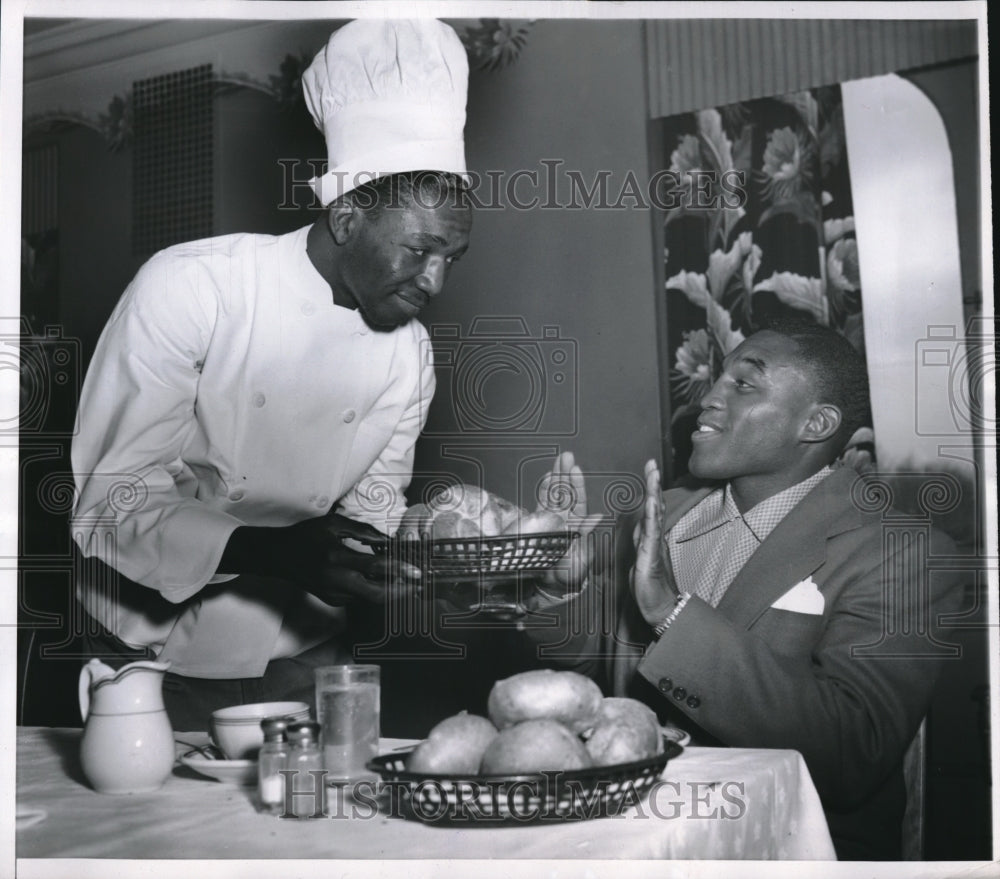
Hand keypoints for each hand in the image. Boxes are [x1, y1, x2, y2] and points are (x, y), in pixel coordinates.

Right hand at [220, 509, 419, 606]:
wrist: (278, 556)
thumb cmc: (306, 536)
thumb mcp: (333, 524)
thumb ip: (362, 531)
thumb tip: (387, 541)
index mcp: (336, 558)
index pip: (375, 567)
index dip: (399, 570)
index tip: (417, 571)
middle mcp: (335, 581)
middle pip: (377, 594)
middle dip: (401, 591)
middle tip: (417, 584)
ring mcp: (333, 594)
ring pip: (370, 599)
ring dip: (390, 591)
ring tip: (407, 582)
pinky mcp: (331, 600)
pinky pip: (359, 597)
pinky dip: (374, 590)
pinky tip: (383, 581)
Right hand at [535, 451, 604, 598]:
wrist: (550, 586)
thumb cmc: (568, 574)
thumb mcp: (580, 558)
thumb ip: (587, 535)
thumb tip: (598, 517)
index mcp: (576, 527)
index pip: (578, 502)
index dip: (576, 485)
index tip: (575, 469)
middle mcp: (565, 521)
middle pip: (565, 493)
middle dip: (565, 474)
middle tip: (566, 455)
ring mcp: (551, 521)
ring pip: (554, 495)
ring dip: (555, 477)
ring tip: (558, 460)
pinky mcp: (539, 524)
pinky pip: (541, 504)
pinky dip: (543, 490)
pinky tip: (547, 477)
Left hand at [630, 459, 677, 624]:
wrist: (660, 607)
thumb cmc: (649, 586)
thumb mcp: (640, 559)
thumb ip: (640, 542)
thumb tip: (639, 529)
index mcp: (649, 537)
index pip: (649, 507)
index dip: (649, 488)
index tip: (650, 470)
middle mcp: (654, 537)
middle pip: (654, 505)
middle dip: (653, 483)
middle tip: (652, 464)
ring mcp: (655, 544)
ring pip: (654, 514)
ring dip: (653, 492)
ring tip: (653, 474)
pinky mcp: (653, 554)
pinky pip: (652, 531)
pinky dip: (652, 515)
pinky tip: (651, 502)